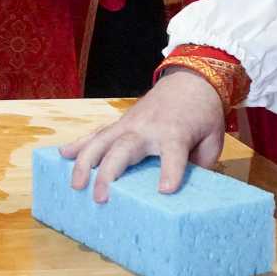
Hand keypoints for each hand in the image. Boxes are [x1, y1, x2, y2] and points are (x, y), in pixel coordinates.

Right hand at [55, 67, 224, 201]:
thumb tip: (188, 192)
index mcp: (175, 132)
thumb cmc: (203, 112)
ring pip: (103, 140)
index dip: (170, 171)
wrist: (192, 78)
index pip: (173, 152)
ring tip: (76, 183)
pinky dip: (80, 143)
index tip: (165, 190)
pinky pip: (97, 133)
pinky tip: (63, 155)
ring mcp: (130, 124)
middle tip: (100, 197)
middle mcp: (148, 127)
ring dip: (86, 162)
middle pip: (125, 149)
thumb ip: (201, 165)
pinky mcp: (121, 123)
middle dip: (110, 172)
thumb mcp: (213, 139)